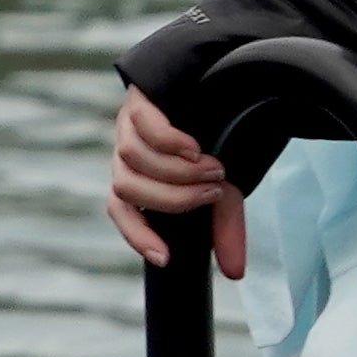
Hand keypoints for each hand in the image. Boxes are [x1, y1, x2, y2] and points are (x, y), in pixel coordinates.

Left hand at [108, 87, 246, 277]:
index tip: (166, 257)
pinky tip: (196, 148)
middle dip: (173, 198)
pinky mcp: (140, 98)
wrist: (222, 82)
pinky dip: (170, 143)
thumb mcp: (223, 187)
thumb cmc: (221, 142)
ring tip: (215, 168)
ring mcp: (128, 124)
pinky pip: (145, 126)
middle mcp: (126, 153)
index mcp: (137, 176)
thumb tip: (235, 274)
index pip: (121, 210)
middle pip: (128, 188)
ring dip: (176, 172)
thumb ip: (224, 226)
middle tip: (213, 192)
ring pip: (133, 160)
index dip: (138, 235)